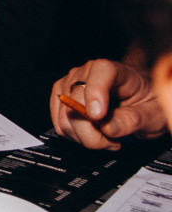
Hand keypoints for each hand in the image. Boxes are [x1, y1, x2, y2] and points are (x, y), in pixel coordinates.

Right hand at [51, 59, 165, 149]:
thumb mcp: (152, 114)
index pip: (100, 72)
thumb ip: (132, 119)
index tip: (98, 116)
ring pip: (65, 119)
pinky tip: (95, 135)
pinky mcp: (59, 102)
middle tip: (114, 142)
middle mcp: (85, 73)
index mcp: (112, 70)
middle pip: (75, 102)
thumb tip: (108, 127)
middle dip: (92, 132)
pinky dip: (77, 137)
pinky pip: (61, 126)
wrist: (137, 103)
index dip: (95, 93)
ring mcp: (68, 86)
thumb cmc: (146, 103)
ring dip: (86, 138)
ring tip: (107, 138)